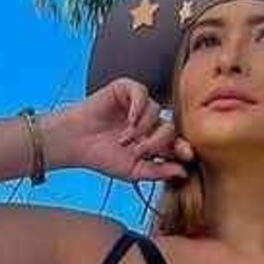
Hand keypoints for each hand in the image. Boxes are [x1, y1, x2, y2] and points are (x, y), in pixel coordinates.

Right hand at [42, 80, 194, 183]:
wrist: (76, 143)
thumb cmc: (103, 157)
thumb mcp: (134, 171)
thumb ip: (158, 172)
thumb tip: (183, 172)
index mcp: (154, 141)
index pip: (175, 142)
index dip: (183, 148)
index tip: (188, 155)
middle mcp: (149, 122)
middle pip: (169, 126)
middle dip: (158, 141)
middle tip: (140, 151)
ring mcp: (138, 105)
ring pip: (156, 111)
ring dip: (143, 128)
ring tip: (125, 140)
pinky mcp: (126, 90)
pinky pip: (142, 93)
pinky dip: (138, 107)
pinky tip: (129, 120)